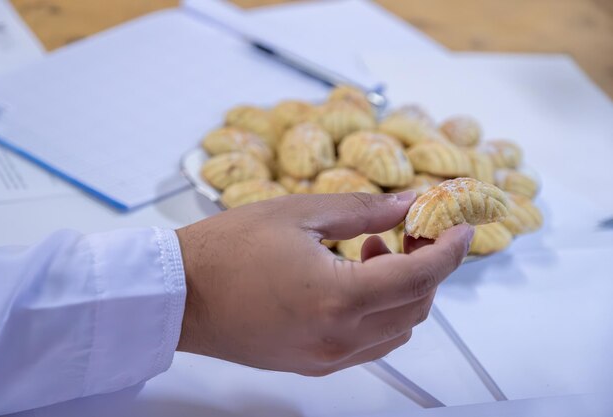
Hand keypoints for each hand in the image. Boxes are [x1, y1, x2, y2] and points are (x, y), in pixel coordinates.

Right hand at [175, 192, 472, 375]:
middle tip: (410, 229)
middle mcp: (337, 339)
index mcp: (337, 298)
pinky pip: (369, 343)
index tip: (458, 226)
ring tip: (372, 252)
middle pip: (416, 305)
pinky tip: (352, 280)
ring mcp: (325, 357)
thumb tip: (408, 203)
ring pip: (397, 329)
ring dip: (402, 289)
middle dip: (427, 264)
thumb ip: (365, 210)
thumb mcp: (299, 214)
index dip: (449, 248)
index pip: (421, 276)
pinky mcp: (311, 363)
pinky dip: (379, 311)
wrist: (179, 294)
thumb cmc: (225, 251)